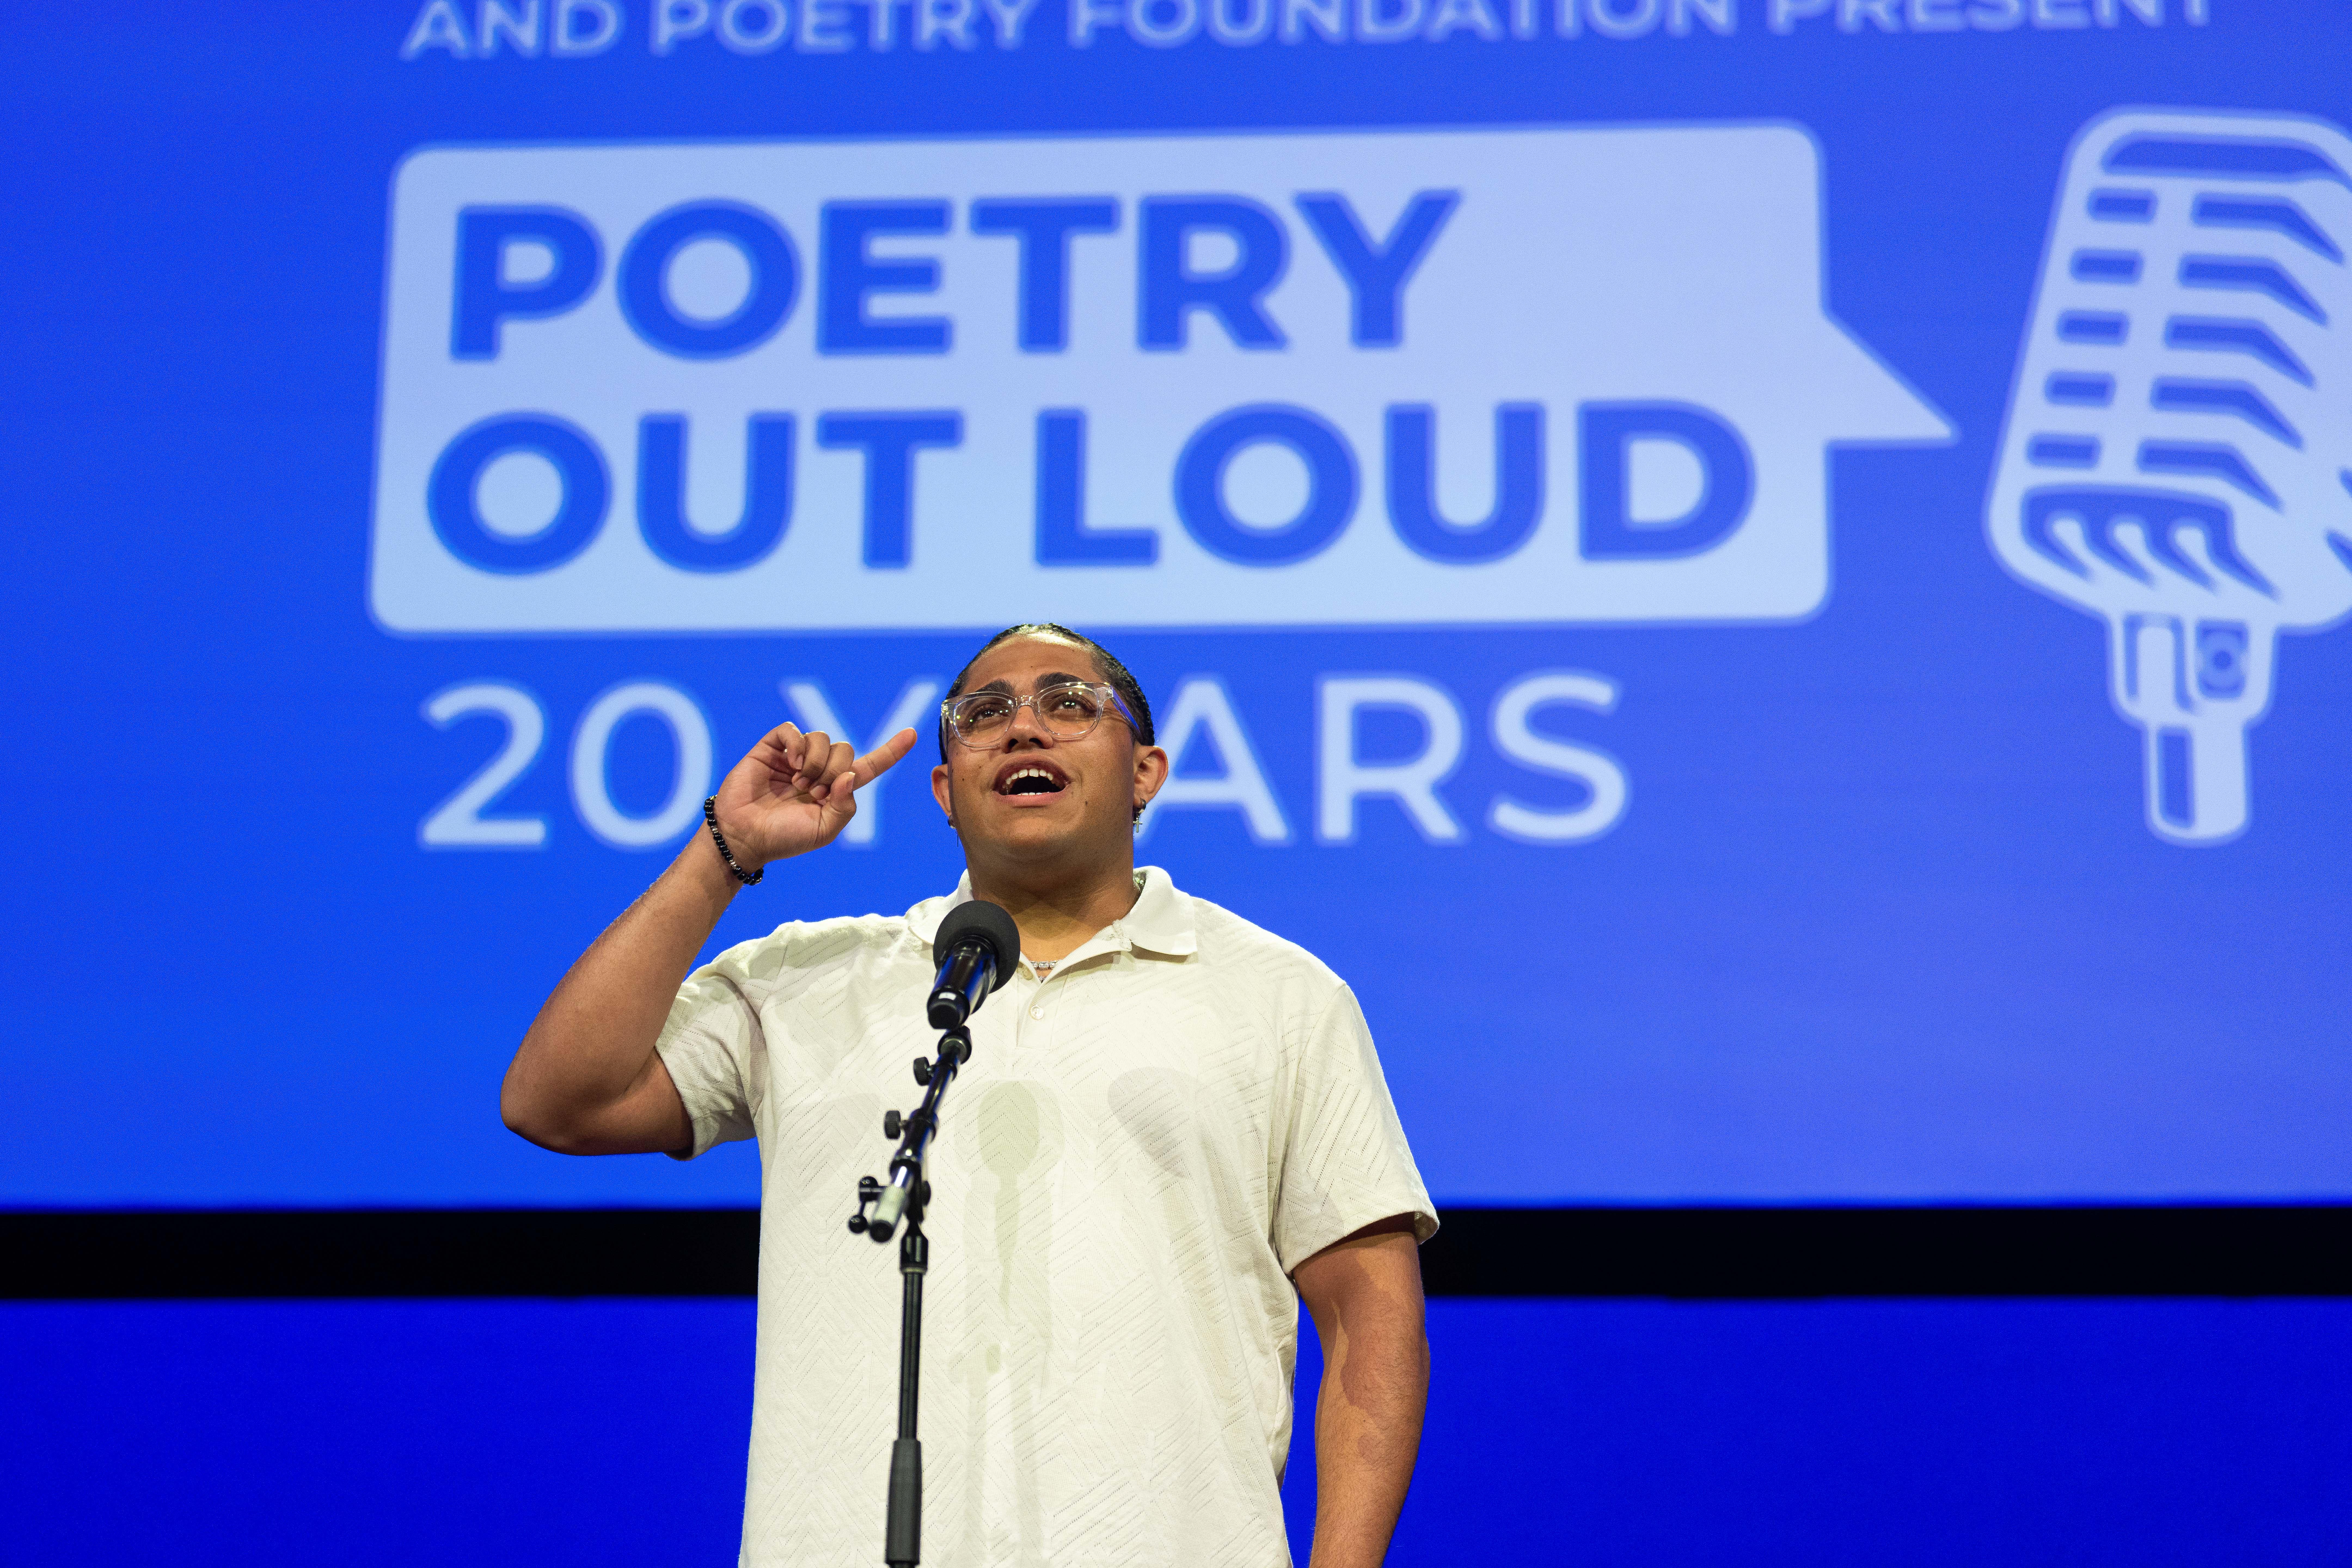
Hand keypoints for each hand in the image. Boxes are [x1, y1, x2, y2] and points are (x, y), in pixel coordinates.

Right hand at [709, 723, 918, 870]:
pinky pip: (792, 730)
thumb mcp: (824, 830)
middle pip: (845, 749)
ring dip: (815, 762)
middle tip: (814, 792)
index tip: (913, 734)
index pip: (870, 766)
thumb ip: (845, 805)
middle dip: (834, 770)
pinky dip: (796, 746)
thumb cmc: (785, 838)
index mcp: (836, 789)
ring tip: (798, 783)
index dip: (891, 751)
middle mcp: (819, 769)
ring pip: (822, 738)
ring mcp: (796, 756)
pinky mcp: (773, 748)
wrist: (745, 837)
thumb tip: (851, 775)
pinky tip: (790, 766)